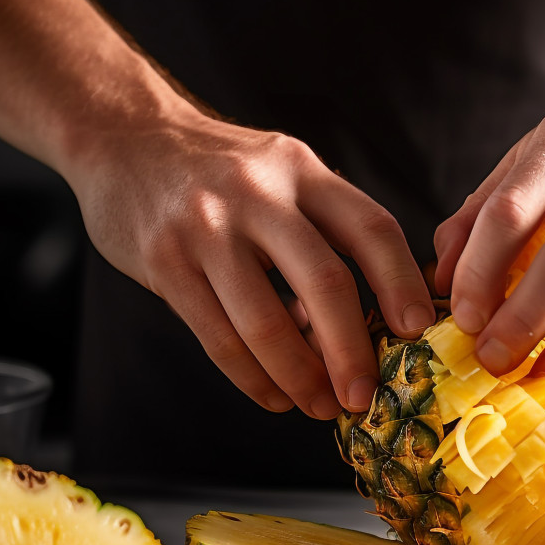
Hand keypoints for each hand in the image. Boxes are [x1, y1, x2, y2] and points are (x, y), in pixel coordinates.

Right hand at [66, 109, 434, 416]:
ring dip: (301, 377)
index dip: (402, 282)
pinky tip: (276, 395)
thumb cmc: (222, 172)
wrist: (124, 138)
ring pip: (266, 323)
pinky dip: (254, 378)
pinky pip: (218, 337)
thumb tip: (366, 322)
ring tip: (321, 406)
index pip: (370, 227)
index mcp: (302, 170)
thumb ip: (325, 232)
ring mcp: (207, 227)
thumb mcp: (283, 174)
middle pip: (325, 281)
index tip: (420, 330)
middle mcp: (259, 194)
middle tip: (365, 396)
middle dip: (352, 351)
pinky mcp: (164, 262)